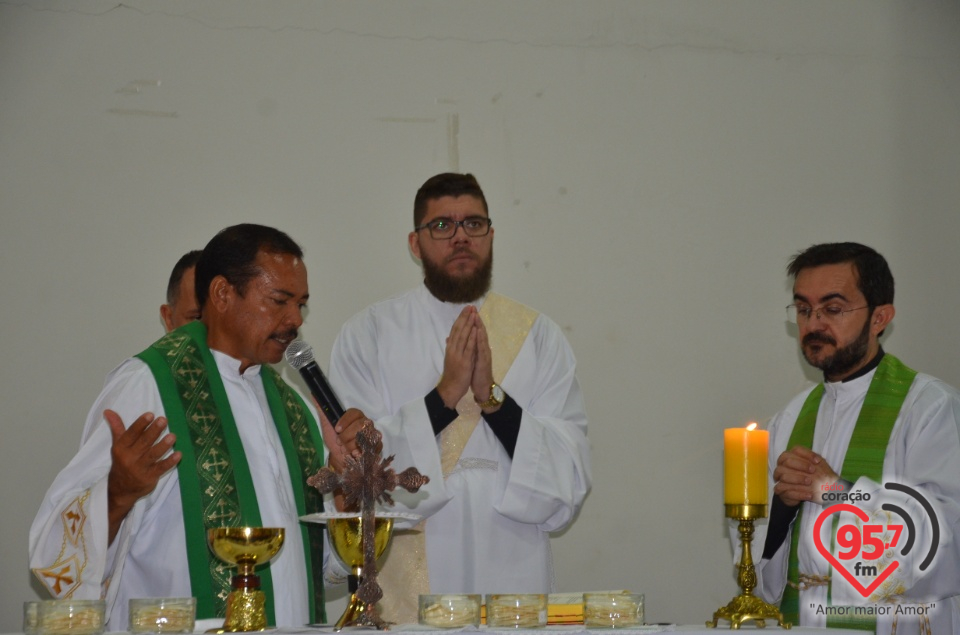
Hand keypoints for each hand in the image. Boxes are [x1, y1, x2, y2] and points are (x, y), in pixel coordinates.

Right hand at [105, 410, 180, 543]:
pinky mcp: (150, 477)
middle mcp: (129, 458)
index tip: (150, 414)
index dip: (140, 424)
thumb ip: (117, 427)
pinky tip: (179, 454)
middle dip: (154, 431)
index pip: (131, 434)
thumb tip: (108, 410)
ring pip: (152, 455)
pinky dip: (170, 462)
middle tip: (164, 420)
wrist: (120, 490)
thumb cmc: (121, 462)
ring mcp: (140, 468)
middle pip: (143, 443)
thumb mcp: (117, 445)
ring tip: (173, 436)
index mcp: (121, 448)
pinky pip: (160, 468)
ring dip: (163, 446)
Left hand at [320, 408, 379, 471]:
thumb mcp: (327, 427)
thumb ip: (323, 411)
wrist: (340, 459)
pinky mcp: (377, 445)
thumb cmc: (335, 441)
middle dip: (346, 436)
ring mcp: (373, 434)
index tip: (337, 429)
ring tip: (345, 451)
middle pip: (360, 425)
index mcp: (355, 416)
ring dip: (351, 446)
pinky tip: (355, 455)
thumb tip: (314, 395)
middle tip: (339, 443)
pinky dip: (361, 452)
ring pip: (365, 436)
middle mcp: (366, 423)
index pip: (354, 412)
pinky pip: (372, 447)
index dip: (346, 420)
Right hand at [437, 306, 477, 407]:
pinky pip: (469, 348)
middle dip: (465, 317)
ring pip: (463, 336)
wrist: (450, 389)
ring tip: (473, 313)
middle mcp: (453, 349)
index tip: (465, 309)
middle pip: (459, 330)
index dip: (460, 319)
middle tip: (470, 306)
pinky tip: (475, 330)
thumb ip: (451, 347)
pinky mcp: (464, 361)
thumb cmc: (452, 374)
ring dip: (468, 324)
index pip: (455, 329)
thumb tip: (449, 338)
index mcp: (450, 348)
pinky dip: (472, 338)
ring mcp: (458, 355)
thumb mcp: (450, 358)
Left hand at [471, 316, 496, 408]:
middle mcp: (482, 348)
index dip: (470, 321)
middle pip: (479, 331)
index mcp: (477, 348)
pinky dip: (480, 339)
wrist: (482, 387)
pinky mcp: (484, 360)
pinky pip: (482, 348)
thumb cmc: (476, 372)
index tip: (467, 310)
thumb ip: (466, 348)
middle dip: (476, 319)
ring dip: (479, 326)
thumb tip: (457, 339)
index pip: (474, 332)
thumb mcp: (469, 358)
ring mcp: (484, 354)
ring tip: (476, 315)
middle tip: (472, 307)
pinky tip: (478, 331)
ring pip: (482, 337)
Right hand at [773, 445, 839, 506]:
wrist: (812, 493)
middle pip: (786, 460)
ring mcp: (780, 478)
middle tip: (813, 471)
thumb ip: (817, 461)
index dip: (806, 454)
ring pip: (783, 475)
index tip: (817, 461)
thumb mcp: (819, 468)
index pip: (796, 450)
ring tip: (810, 482)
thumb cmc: (815, 477)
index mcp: (793, 457)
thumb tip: (817, 460)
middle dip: (801, 465)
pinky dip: (798, 493)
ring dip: (798, 478)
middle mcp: (783, 465)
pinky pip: (784, 490)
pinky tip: (809, 495)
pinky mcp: (780, 490)